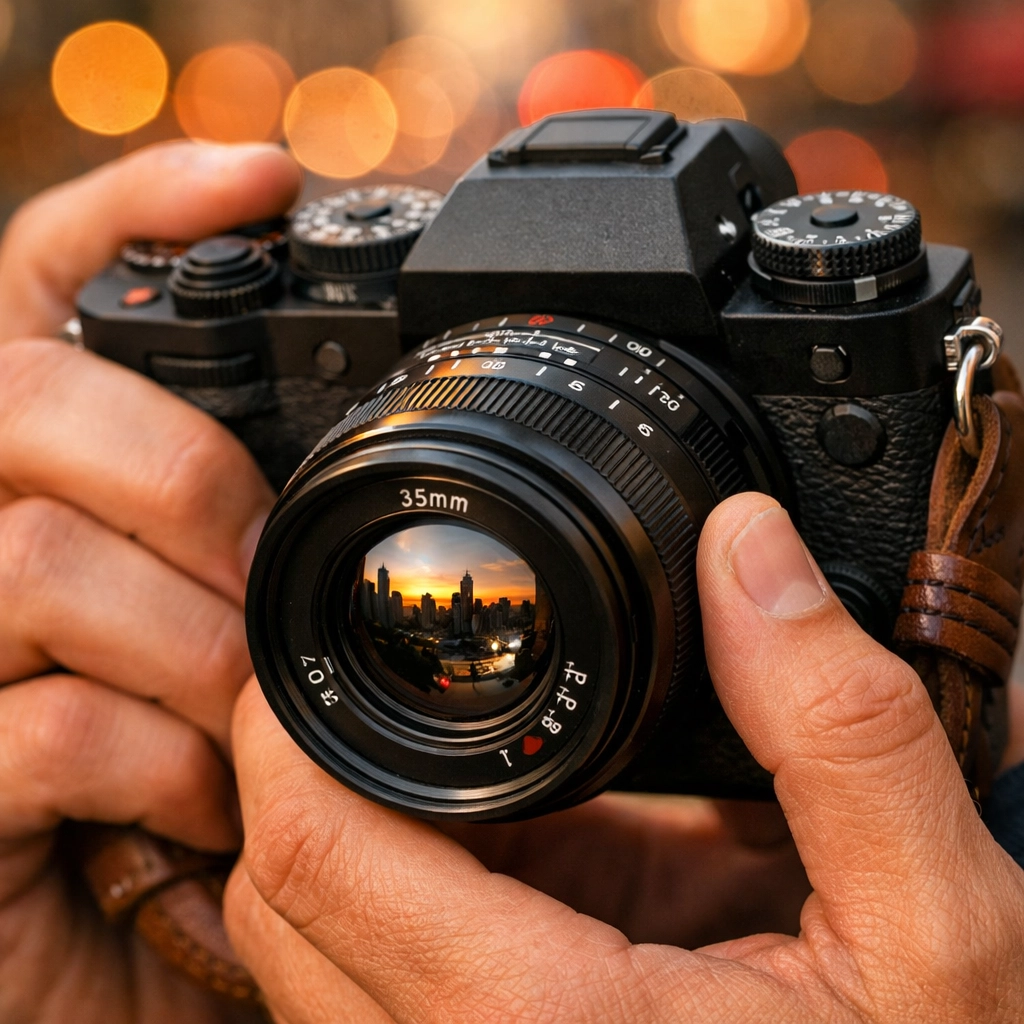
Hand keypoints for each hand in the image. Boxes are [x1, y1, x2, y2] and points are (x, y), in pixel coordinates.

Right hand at [0, 142, 299, 1022]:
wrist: (129, 977)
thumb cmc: (205, 792)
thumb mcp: (242, 646)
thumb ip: (255, 544)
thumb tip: (354, 465)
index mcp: (47, 484)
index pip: (43, 285)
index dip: (134, 217)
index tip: (260, 179)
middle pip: (28, 394)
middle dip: (185, 475)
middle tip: (270, 567)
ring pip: (33, 558)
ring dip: (189, 641)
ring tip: (254, 715)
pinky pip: (43, 730)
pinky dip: (156, 767)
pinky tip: (206, 810)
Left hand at [227, 492, 1023, 1023]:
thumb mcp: (934, 925)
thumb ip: (840, 729)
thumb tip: (749, 549)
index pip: (315, 858)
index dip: (286, 724)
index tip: (323, 628)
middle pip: (285, 893)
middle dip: (315, 759)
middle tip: (404, 663)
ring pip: (321, 928)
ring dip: (371, 812)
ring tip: (485, 731)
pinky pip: (390, 951)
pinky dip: (428, 863)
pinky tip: (538, 816)